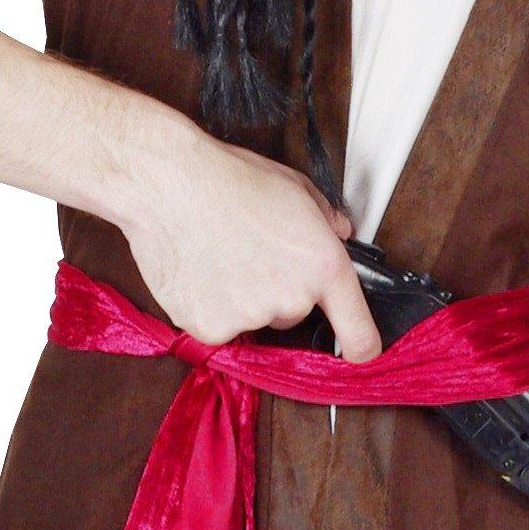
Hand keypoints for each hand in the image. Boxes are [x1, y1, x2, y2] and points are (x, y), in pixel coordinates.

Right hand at [115, 122, 382, 360]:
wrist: (169, 185)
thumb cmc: (229, 179)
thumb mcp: (297, 188)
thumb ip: (327, 219)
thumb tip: (339, 232)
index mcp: (324, 267)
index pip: (358, 332)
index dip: (360, 345)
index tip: (358, 350)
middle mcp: (292, 299)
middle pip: (293, 312)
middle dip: (277, 290)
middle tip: (250, 252)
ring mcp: (250, 318)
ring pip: (253, 319)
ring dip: (241, 298)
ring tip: (219, 254)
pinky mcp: (209, 329)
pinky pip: (217, 326)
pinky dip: (208, 305)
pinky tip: (199, 270)